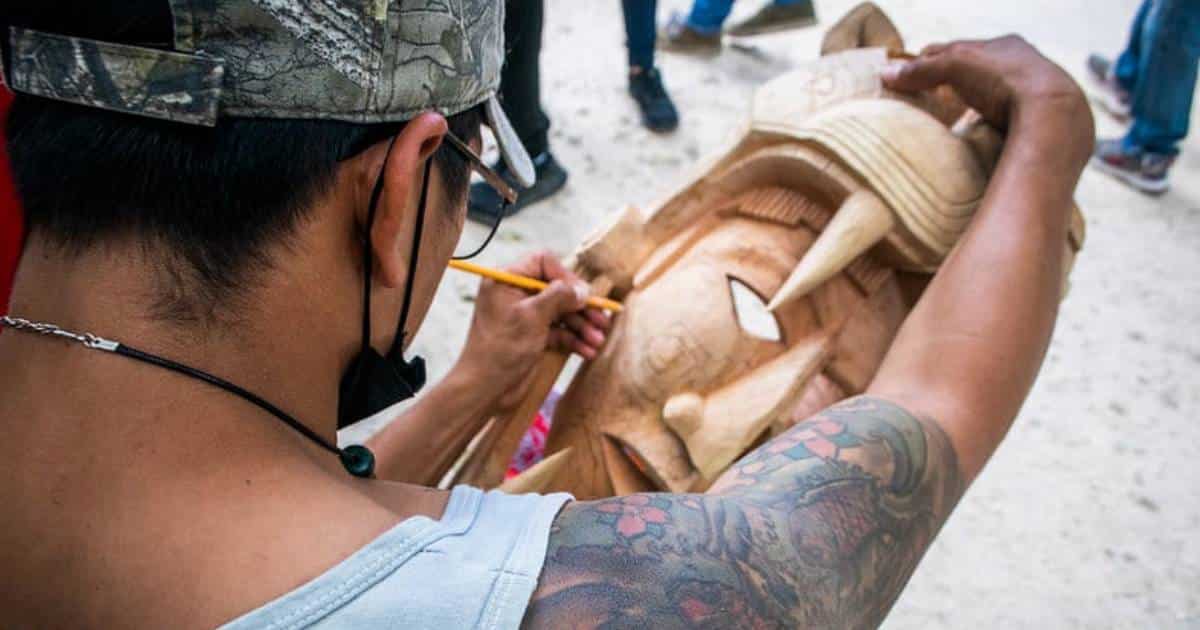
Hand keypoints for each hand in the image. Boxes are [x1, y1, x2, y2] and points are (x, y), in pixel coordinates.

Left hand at [454, 251, 611, 411]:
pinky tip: (588, 351)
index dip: (566, 277)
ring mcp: (526, 317)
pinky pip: (559, 331)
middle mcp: (516, 295)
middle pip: (557, 289)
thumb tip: (582, 289)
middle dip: (581, 306)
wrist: (485, 389)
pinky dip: (574, 339)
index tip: (582, 295)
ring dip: (582, 325)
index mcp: (507, 281)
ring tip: (598, 340)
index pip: (543, 263)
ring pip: (562, 312)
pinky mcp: (533, 336)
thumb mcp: (532, 317)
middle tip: (602, 319)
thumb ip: (558, 297)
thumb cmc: (501, 349)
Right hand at [882, 35, 1093, 172]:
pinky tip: (992, 134)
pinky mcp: (1049, 120)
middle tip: (937, 96)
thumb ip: (921, 71)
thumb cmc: (1004, 81)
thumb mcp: (955, 68)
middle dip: (962, 81)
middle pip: (984, 71)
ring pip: (1004, 94)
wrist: (1054, 115)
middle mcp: (1028, 63)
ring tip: (963, 117)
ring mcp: (1041, 92)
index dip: (935, 60)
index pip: (961, 49)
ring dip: (984, 102)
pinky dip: (1001, 123)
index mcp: (1007, 44)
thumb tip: (884, 75)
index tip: (915, 75)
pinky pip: (1017, 118)